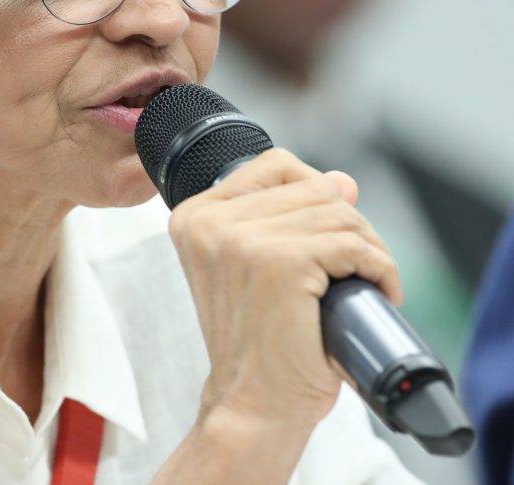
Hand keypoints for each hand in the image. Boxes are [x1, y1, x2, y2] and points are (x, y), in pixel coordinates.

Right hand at [168, 148, 402, 430]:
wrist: (251, 408)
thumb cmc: (256, 344)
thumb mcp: (258, 268)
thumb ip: (287, 216)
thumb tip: (344, 181)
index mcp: (195, 216)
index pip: (274, 165)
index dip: (315, 189)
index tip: (330, 229)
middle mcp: (211, 222)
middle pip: (313, 186)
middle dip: (349, 223)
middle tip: (359, 265)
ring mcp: (244, 239)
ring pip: (338, 213)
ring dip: (367, 246)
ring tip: (368, 281)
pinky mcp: (283, 262)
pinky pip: (352, 244)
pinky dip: (378, 266)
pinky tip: (379, 289)